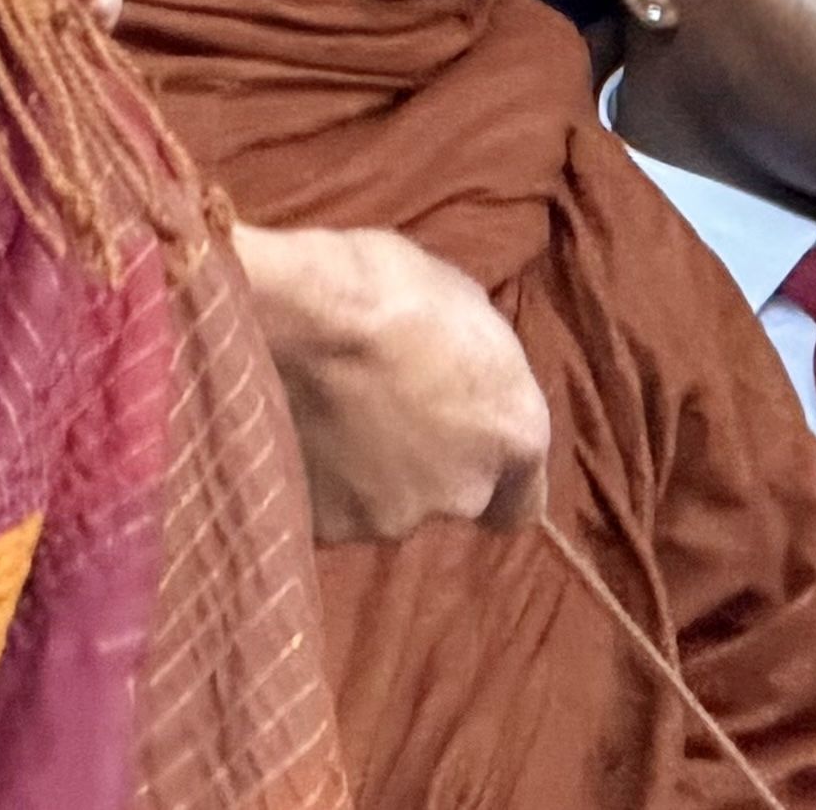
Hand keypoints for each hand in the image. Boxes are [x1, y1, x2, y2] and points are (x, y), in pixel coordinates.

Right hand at [225, 219, 552, 543]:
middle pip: (449, 498)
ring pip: (384, 506)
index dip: (491, 480)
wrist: (297, 317)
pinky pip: (327, 511)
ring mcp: (391, 517)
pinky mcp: (326, 529)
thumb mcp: (465, 310)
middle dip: (424, 467)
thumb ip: (474, 374)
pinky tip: (295, 437)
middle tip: (381, 416)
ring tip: (329, 421)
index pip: (520, 502)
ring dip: (366, 476)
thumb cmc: (385, 287)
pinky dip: (317, 484)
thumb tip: (463, 385)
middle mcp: (464, 492)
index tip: (462, 451)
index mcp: (515, 433)